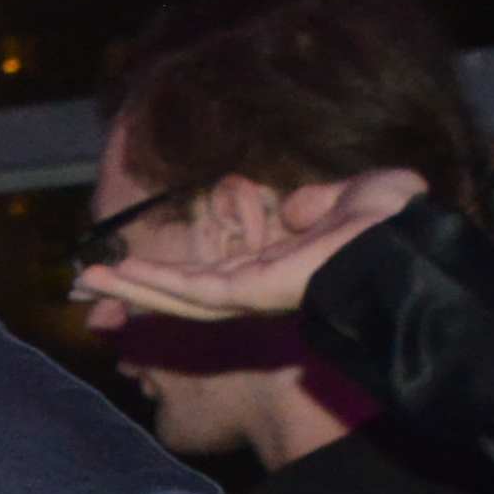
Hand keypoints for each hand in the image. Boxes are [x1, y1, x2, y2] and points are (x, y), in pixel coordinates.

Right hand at [80, 165, 426, 337]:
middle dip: (138, 287)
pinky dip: (149, 285)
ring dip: (131, 288)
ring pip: (177, 297)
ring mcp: (251, 296)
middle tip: (91, 283)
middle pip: (184, 292)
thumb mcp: (352, 197)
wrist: (407, 242)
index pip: (215, 274)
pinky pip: (190, 292)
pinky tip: (115, 277)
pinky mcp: (247, 296)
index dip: (176, 270)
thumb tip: (290, 209)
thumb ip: (317, 202)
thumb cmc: (392, 224)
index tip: (141, 265)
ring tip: (86, 281)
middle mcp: (260, 287)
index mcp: (281, 268)